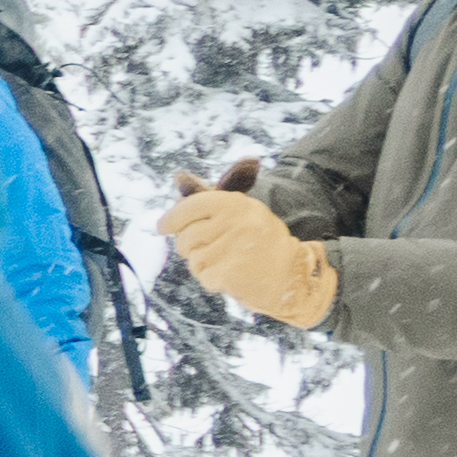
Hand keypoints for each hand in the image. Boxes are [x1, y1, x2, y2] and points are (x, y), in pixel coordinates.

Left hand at [162, 186, 335, 326]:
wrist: (294, 274)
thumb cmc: (263, 241)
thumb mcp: (242, 212)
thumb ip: (209, 197)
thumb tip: (179, 176)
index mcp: (237, 203)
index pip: (191, 206)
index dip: (172, 218)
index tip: (162, 227)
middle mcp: (234, 223)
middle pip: (185, 237)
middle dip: (191, 247)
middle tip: (215, 250)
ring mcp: (231, 249)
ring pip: (193, 259)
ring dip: (204, 265)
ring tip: (229, 262)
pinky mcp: (229, 273)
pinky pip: (204, 277)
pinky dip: (213, 280)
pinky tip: (234, 276)